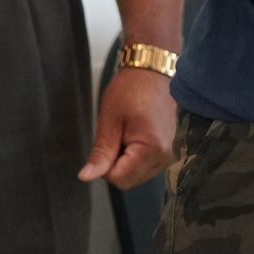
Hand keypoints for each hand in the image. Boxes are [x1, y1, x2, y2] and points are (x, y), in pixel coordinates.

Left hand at [79, 65, 175, 190]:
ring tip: (126, 133)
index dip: (105, 166)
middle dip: (115, 165)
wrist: (152, 73)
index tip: (107, 142)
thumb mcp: (109, 121)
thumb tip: (86, 177)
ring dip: (124, 162)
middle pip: (128, 181)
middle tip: (117, 135)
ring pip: (135, 176)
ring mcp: (167, 156)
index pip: (120, 179)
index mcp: (151, 149)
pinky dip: (134, 158)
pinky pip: (144, 167)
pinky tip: (134, 136)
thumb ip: (101, 153)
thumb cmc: (130, 90)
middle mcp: (164, 158)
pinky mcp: (166, 153)